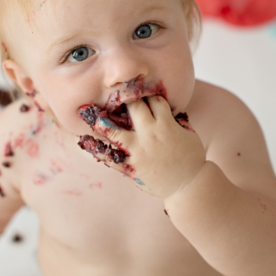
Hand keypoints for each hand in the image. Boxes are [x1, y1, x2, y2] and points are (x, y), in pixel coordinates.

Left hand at [77, 96, 205, 199]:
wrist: (189, 185)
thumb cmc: (192, 158)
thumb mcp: (190, 134)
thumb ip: (177, 119)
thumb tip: (170, 107)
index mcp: (167, 125)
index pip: (154, 100)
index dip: (147, 93)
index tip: (139, 90)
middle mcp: (150, 135)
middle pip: (133, 108)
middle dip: (125, 99)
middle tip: (114, 94)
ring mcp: (139, 151)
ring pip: (114, 132)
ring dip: (100, 121)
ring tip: (85, 112)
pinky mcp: (131, 167)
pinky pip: (110, 158)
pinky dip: (96, 150)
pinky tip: (84, 141)